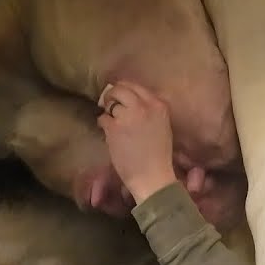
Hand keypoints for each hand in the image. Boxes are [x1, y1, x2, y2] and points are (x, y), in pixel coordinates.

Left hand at [97, 81, 179, 202]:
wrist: (152, 176)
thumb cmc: (159, 155)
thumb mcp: (162, 126)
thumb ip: (150, 111)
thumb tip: (131, 101)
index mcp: (159, 106)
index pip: (137, 87)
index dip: (125, 89)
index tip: (120, 96)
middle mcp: (144, 106)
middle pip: (121, 88)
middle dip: (113, 95)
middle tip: (109, 103)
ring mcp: (127, 116)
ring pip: (111, 102)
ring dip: (108, 110)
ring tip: (111, 121)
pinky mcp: (114, 128)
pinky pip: (103, 118)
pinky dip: (102, 123)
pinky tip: (108, 132)